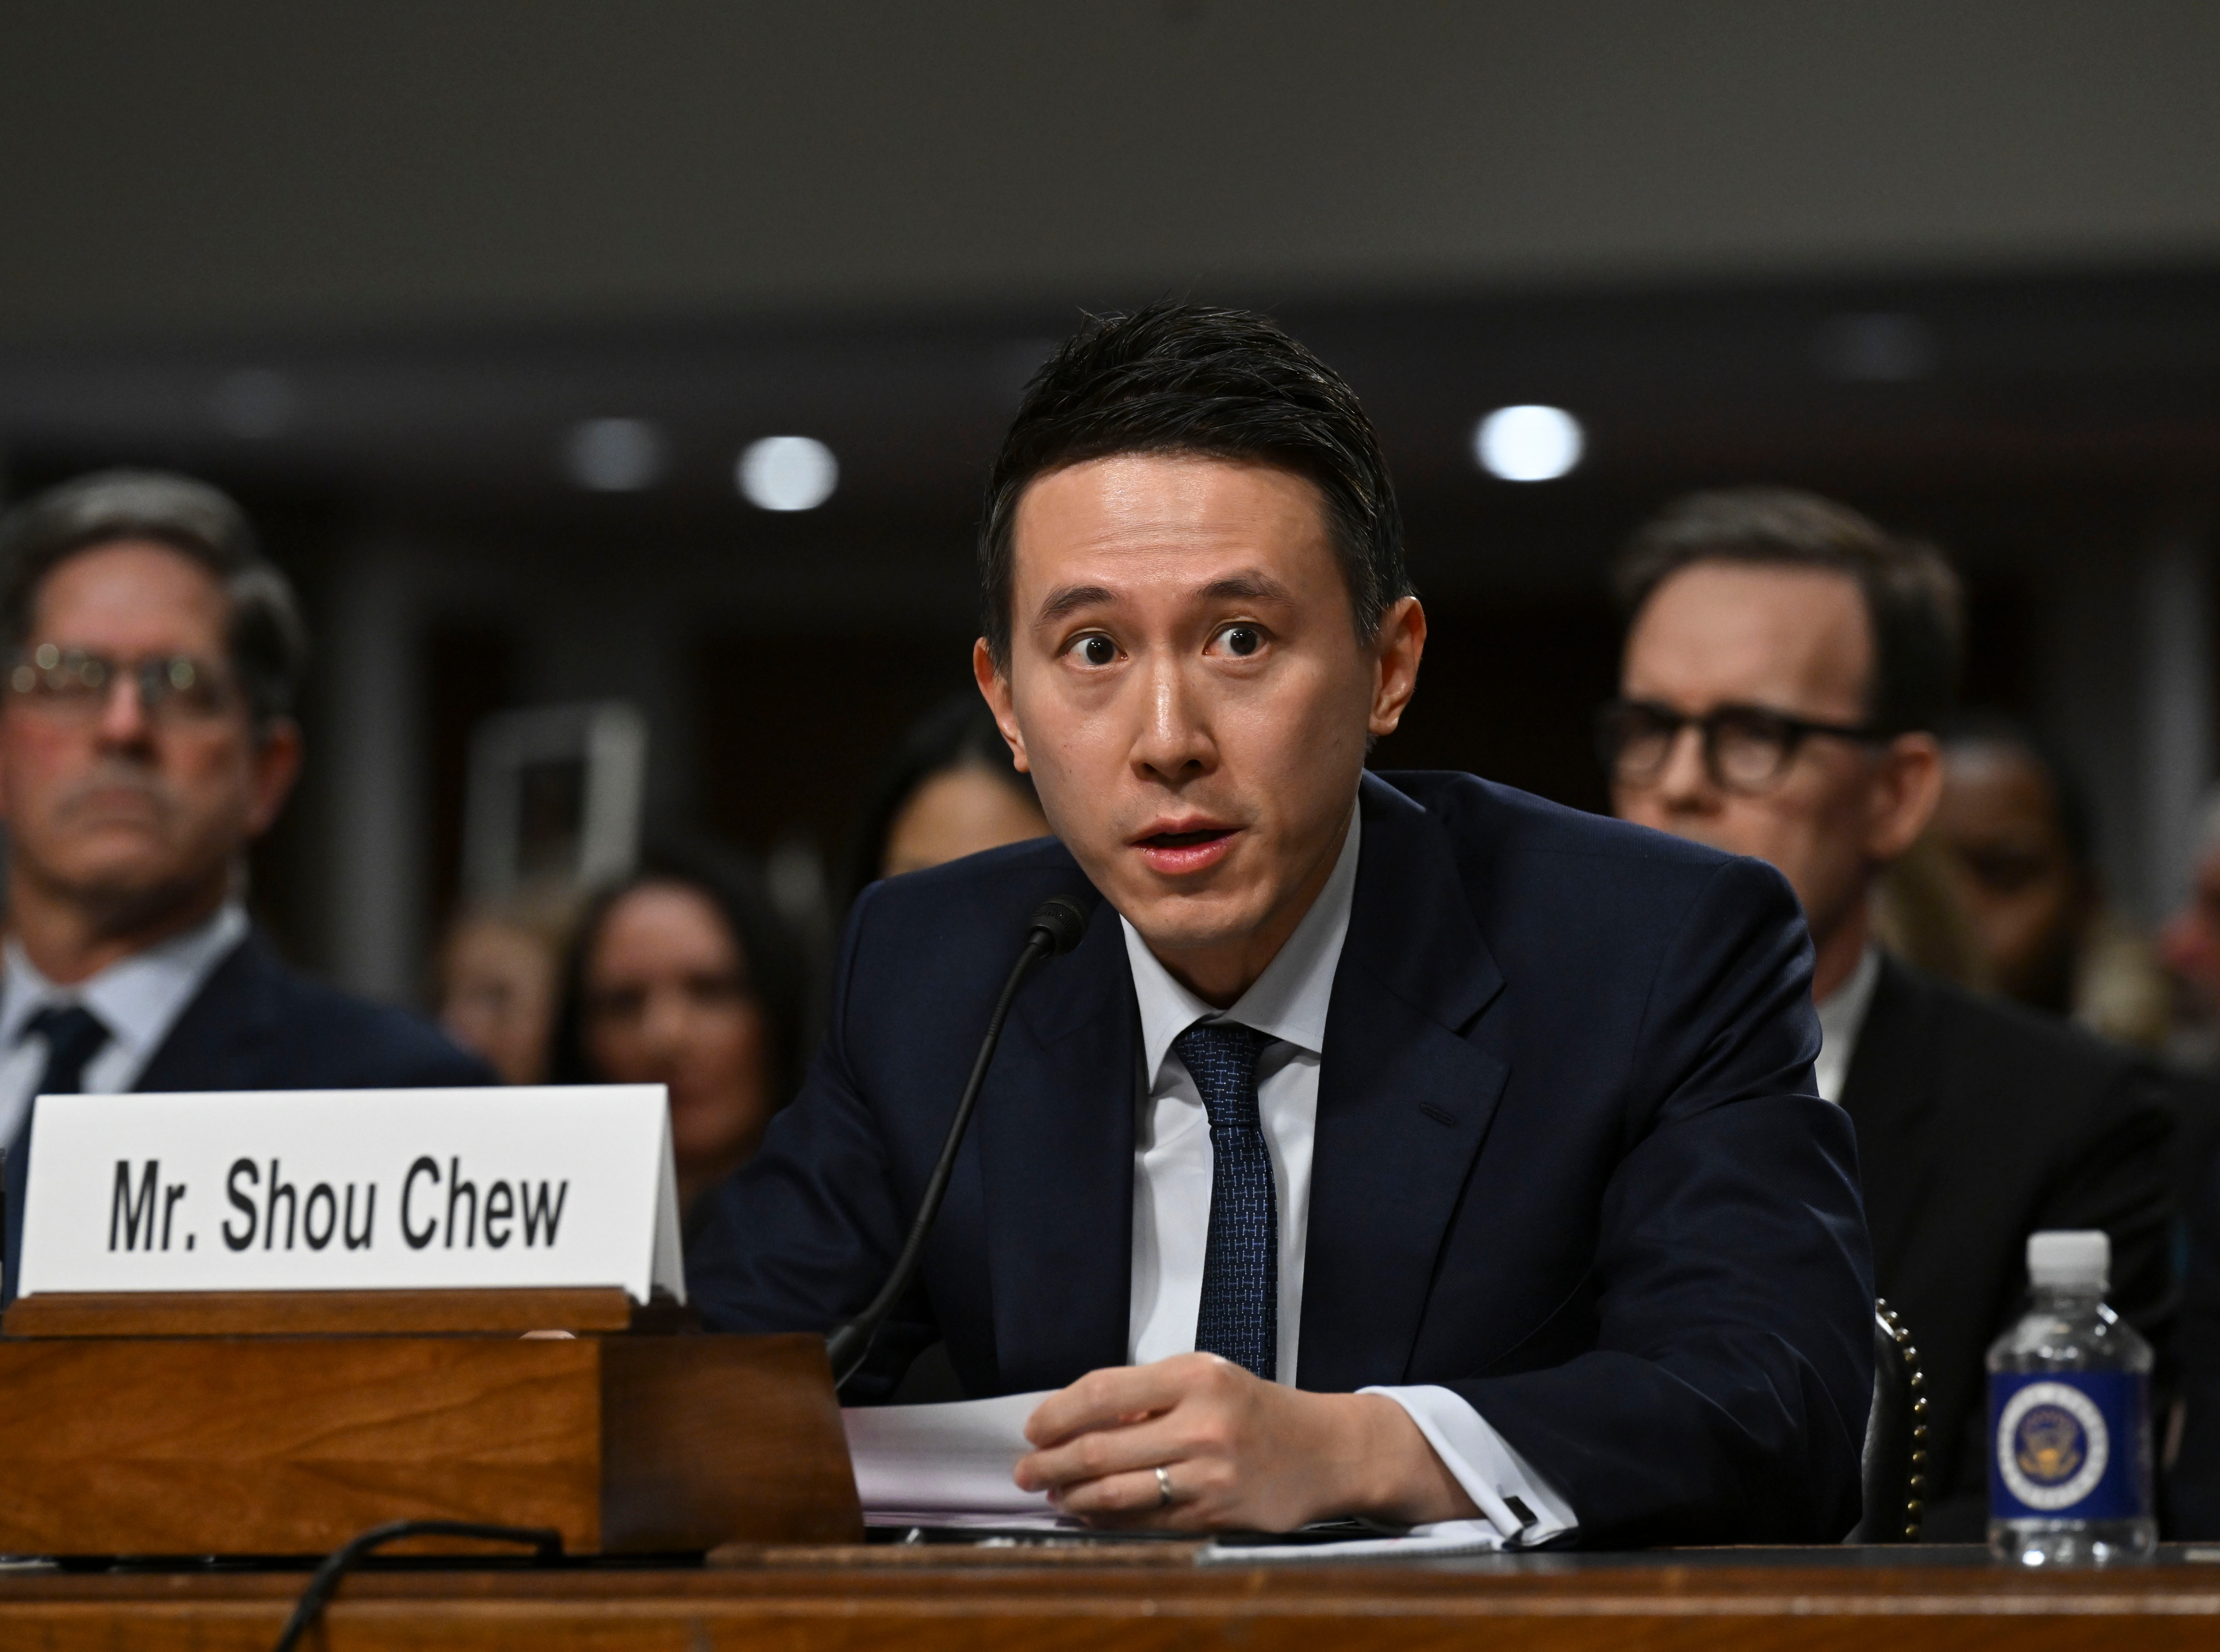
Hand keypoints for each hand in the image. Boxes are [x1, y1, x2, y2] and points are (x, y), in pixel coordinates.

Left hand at [1012, 1352, 1478, 1530]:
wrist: (1327, 1451)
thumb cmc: (1256, 1410)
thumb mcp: (1206, 1379)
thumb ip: (1146, 1394)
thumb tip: (1077, 1420)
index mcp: (1194, 1377)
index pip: (1102, 1392)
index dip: (1056, 1413)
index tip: (1033, 1428)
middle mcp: (1201, 1424)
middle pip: (1099, 1448)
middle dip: (1050, 1463)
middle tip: (1025, 1471)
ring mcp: (1208, 1474)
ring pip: (1115, 1492)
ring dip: (1071, 1498)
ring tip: (1051, 1495)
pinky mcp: (1214, 1515)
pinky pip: (1144, 1521)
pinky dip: (1106, 1521)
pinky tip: (1088, 1515)